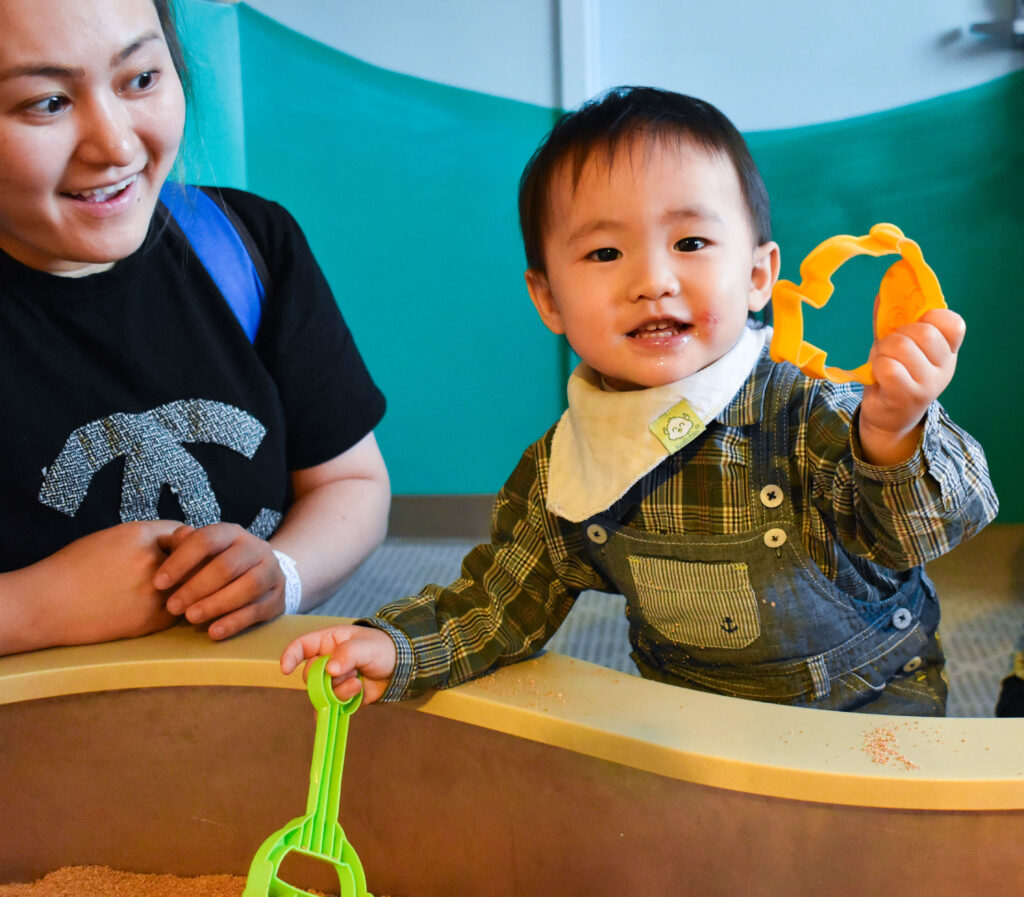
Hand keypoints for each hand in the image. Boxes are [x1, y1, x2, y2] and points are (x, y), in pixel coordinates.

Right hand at [0, 521, 180, 653]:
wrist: (47, 604)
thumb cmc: (75, 567)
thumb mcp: (112, 538)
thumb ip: (148, 538)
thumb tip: (181, 540)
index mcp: (142, 535)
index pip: (184, 533)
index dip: (183, 543)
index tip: (178, 550)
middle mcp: (154, 561)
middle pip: (194, 559)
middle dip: (190, 564)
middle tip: (185, 571)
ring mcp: (156, 592)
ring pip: (190, 586)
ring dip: (184, 588)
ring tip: (165, 591)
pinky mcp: (154, 619)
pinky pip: (178, 610)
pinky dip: (171, 609)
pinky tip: (150, 609)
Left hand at [154, 523, 284, 640]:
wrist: (263, 574)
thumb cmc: (220, 563)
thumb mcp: (203, 551)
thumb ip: (185, 546)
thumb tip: (172, 542)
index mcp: (232, 533)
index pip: (206, 540)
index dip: (180, 561)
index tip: (158, 583)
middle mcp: (256, 548)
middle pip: (227, 566)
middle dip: (196, 587)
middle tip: (173, 607)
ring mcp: (271, 572)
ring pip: (248, 587)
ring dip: (216, 604)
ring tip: (191, 618)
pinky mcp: (278, 598)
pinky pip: (257, 611)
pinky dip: (234, 623)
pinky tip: (213, 632)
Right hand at [280, 624, 397, 703]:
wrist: (402, 667)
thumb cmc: (383, 647)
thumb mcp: (366, 646)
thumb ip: (347, 654)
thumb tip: (329, 670)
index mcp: (329, 641)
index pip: (301, 646)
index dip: (290, 656)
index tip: (285, 669)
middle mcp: (327, 661)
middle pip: (309, 675)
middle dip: (326, 678)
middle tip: (350, 673)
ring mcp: (334, 680)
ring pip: (320, 692)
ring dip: (338, 691)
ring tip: (358, 683)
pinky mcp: (342, 696)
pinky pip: (330, 705)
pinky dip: (336, 707)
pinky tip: (346, 703)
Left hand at [858, 308, 964, 465]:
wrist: (887, 417)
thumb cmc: (893, 374)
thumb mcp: (897, 344)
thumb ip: (893, 319)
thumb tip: (885, 289)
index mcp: (947, 350)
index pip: (953, 323)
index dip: (929, 318)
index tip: (912, 327)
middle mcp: (945, 367)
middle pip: (922, 331)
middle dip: (896, 336)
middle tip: (890, 351)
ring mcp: (929, 384)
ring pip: (901, 346)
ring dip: (882, 352)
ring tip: (883, 365)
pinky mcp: (908, 397)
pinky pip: (888, 367)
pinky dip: (876, 367)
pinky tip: (879, 378)